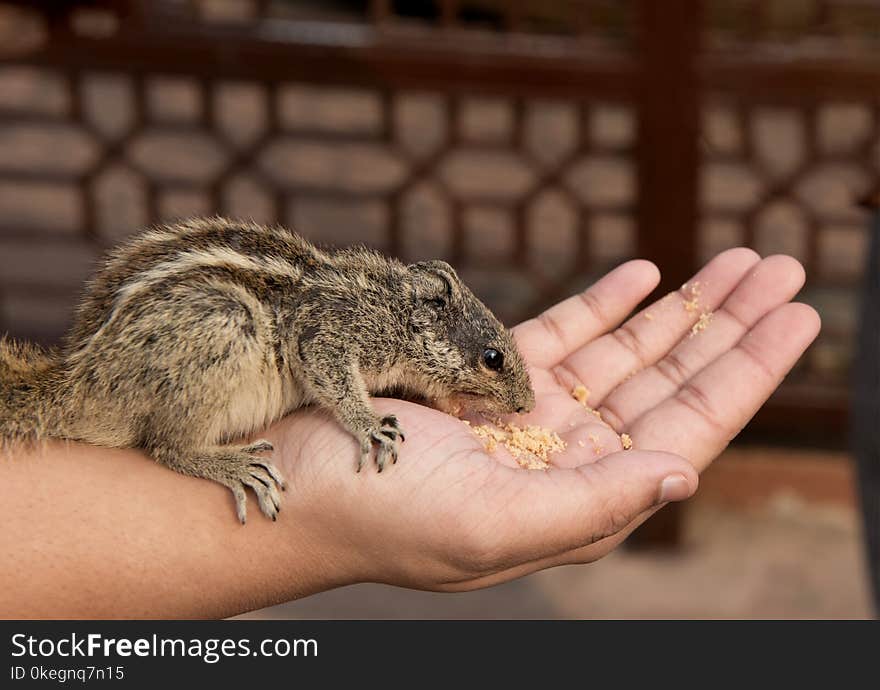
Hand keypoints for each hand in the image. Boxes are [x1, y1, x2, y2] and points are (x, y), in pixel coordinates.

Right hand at [265, 248, 819, 591]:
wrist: (287, 487)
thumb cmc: (378, 518)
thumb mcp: (491, 527)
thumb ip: (593, 507)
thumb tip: (686, 472)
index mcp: (578, 498)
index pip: (687, 429)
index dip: (746, 373)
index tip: (798, 318)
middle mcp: (563, 456)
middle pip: (668, 382)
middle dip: (728, 328)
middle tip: (785, 271)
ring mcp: (525, 412)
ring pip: (624, 352)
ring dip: (681, 307)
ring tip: (737, 262)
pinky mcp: (481, 374)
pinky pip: (559, 333)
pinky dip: (604, 303)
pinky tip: (643, 276)